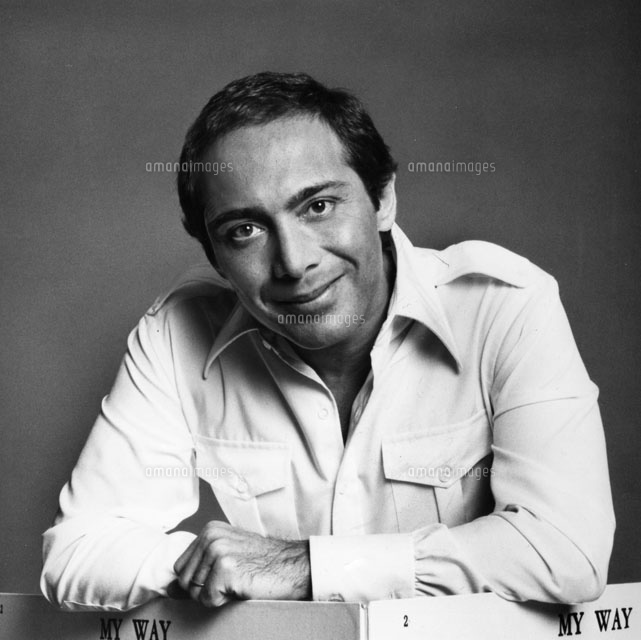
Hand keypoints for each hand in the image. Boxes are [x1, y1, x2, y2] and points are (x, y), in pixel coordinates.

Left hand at [173, 521, 310, 606]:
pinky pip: (208, 600)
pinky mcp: (225, 568)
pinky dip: (223, 602)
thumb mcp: (227, 557)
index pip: (180, 567)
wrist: (292, 566)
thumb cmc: (262, 564)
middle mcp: (211, 536)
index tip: (220, 578)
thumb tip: (168, 588)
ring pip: (194, 592)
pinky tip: (241, 587)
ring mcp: (218, 550)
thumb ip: (199, 567)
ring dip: (215, 596)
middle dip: (204, 590)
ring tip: (237, 582)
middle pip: (184, 581)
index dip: (198, 581)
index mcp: (209, 530)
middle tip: (231, 581)